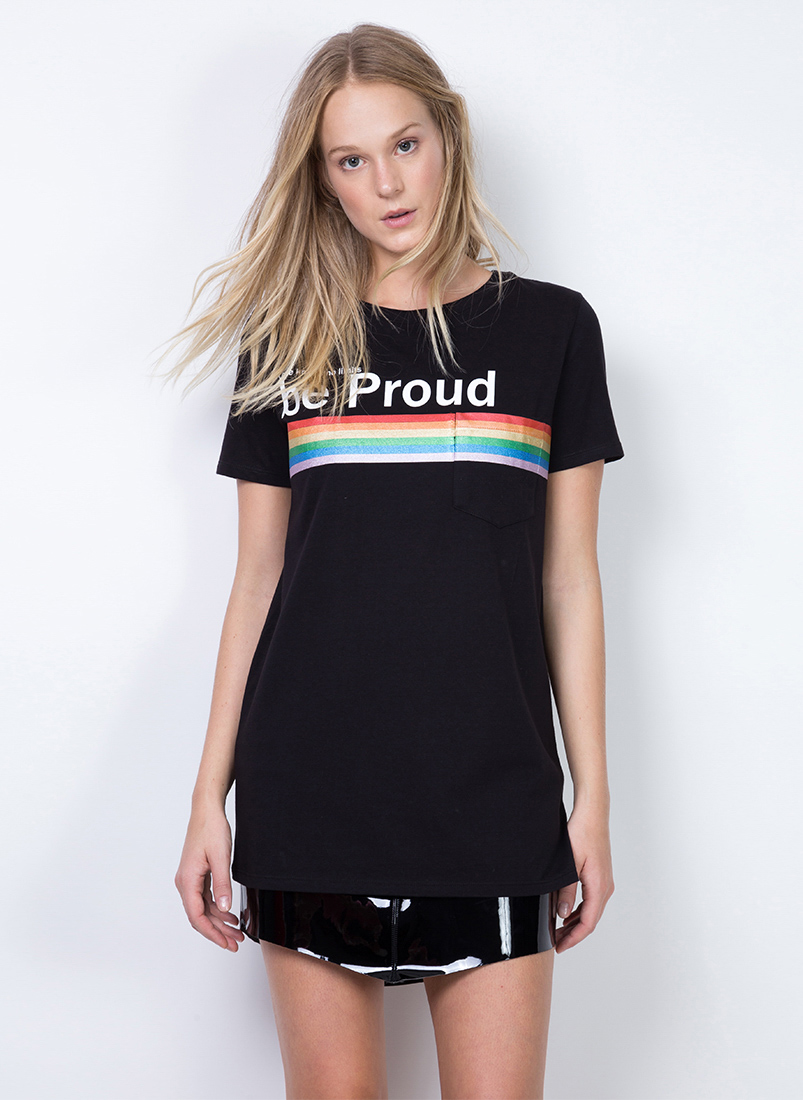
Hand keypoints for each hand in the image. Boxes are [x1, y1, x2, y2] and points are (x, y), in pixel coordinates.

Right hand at [174, 804, 244, 950]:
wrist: (206, 811)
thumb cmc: (211, 829)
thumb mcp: (221, 857)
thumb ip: (222, 884)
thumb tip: (224, 908)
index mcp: (187, 881)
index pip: (197, 916)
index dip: (212, 933)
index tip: (226, 943)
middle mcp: (185, 883)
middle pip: (200, 916)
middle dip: (218, 932)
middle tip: (235, 943)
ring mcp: (190, 879)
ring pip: (203, 909)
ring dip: (219, 922)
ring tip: (236, 932)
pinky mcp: (197, 875)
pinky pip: (205, 898)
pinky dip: (218, 908)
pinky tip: (229, 914)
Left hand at [552, 804, 614, 952]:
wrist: (592, 814)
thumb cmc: (581, 834)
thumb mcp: (569, 865)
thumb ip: (566, 891)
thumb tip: (562, 915)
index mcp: (599, 887)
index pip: (588, 923)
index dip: (573, 938)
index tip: (559, 947)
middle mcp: (605, 887)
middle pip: (590, 920)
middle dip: (573, 934)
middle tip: (555, 942)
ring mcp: (604, 881)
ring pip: (591, 911)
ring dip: (575, 923)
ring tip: (558, 930)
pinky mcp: (600, 875)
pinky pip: (591, 900)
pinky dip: (579, 911)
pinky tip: (566, 913)